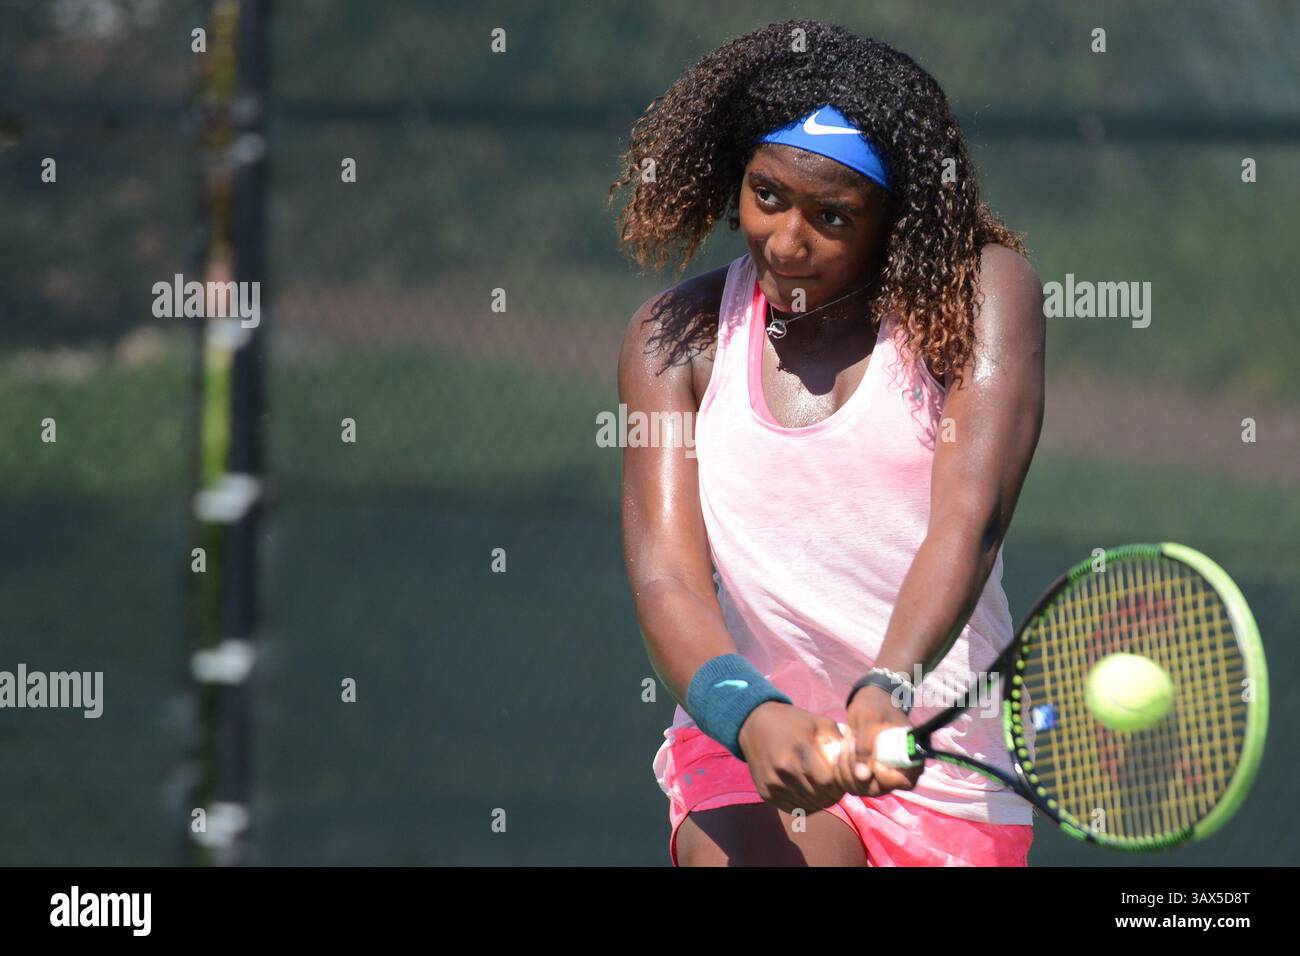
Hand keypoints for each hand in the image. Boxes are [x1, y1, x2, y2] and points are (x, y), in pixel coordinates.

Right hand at [735, 701, 855, 813]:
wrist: (754, 725)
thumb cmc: (793, 722)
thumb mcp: (819, 722)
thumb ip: (839, 741)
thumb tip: (858, 761)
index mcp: (800, 748)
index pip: (828, 781)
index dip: (839, 783)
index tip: (842, 779)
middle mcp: (784, 768)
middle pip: (819, 795)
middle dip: (832, 794)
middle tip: (836, 787)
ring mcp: (773, 783)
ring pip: (808, 805)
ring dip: (820, 801)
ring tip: (824, 790)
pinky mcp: (765, 793)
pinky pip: (794, 808)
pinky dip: (805, 804)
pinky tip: (809, 792)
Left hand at [843, 684, 922, 797]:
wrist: (867, 705)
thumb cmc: (874, 707)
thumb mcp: (869, 719)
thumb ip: (866, 745)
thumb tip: (862, 776)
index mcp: (910, 757)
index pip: (904, 782)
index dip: (886, 777)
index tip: (874, 761)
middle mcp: (896, 772)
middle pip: (877, 789)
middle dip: (857, 771)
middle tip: (849, 746)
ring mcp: (879, 776)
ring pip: (860, 789)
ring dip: (846, 769)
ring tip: (845, 745)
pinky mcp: (864, 777)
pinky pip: (849, 785)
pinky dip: (840, 772)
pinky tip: (840, 753)